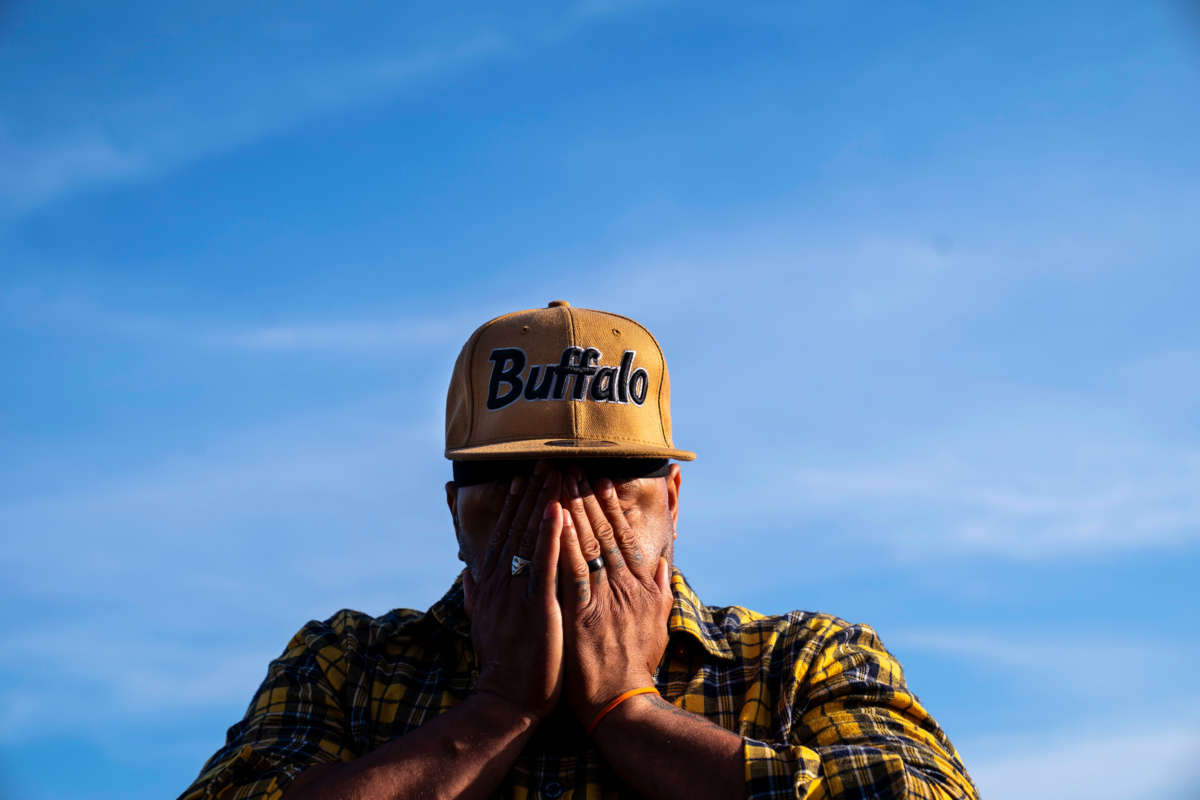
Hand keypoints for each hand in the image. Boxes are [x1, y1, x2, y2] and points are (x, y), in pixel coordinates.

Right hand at [463, 463, 563, 722]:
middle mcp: (501, 581)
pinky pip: (544, 563)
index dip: (512, 504)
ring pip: (530, 537)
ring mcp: (517, 591)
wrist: (508, 700)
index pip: (503, 534)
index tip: (521, 476)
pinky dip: (550, 535)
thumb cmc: (503, 664)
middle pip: (517, 527)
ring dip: (542, 501)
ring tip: (553, 472)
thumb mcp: (483, 622)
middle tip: (543, 460)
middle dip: (531, 492)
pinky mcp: (536, 605)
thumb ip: (475, 592)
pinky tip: (557, 510)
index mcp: (492, 584)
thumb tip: (467, 569)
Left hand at [558, 470, 672, 727]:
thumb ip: (661, 591)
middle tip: (571, 466)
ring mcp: (602, 598)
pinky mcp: (581, 613)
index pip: (621, 535)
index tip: (598, 478)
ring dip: (572, 509)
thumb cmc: (636, 666)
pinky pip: (572, 572)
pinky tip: (556, 521)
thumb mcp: (658, 624)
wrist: (621, 703)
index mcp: (637, 585)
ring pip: (586, 544)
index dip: (609, 505)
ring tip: (559, 481)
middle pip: (601, 531)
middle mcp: (621, 585)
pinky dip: (565, 545)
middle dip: (585, 496)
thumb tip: (664, 564)